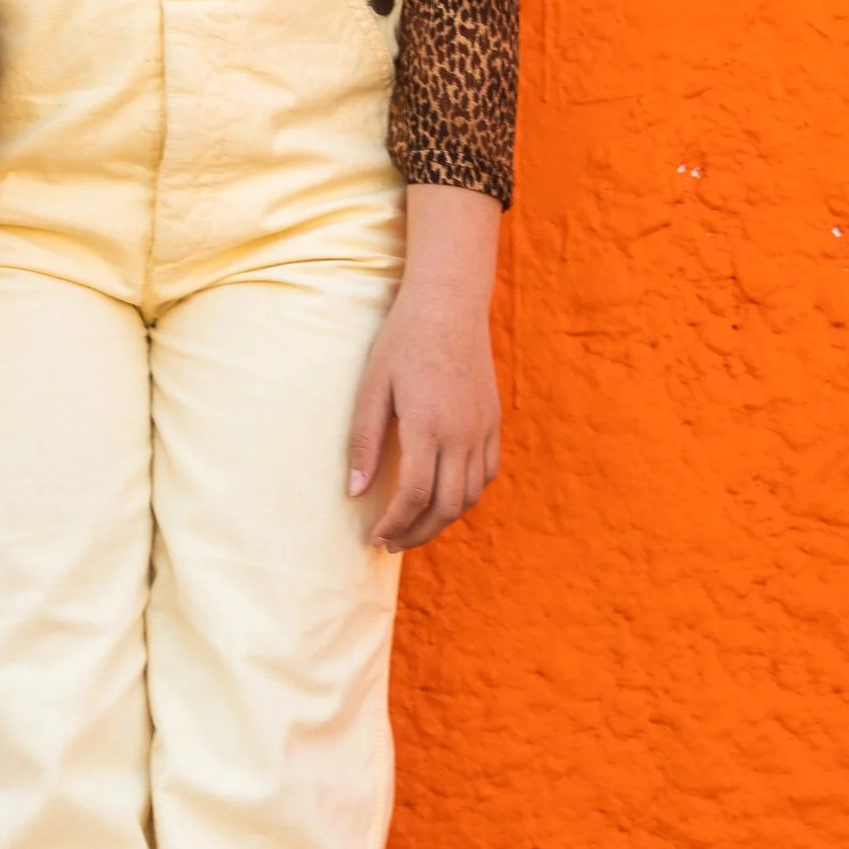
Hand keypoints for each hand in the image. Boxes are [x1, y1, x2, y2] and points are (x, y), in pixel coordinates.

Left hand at [347, 185, 504, 549]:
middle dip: (417, 533)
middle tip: (391, 543)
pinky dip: (467, 494)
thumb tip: (354, 492)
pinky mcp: (493, 421)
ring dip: (442, 519)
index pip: (413, 497)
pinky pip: (487, 473)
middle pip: (446, 507)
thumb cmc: (402, 341)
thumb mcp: (371, 387)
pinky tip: (444, 496)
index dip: (393, 525)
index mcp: (427, 426)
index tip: (374, 537)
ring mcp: (482, 429)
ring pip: (471, 495)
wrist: (449, 304)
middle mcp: (461, 434)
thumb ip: (363, 441)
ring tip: (414, 526)